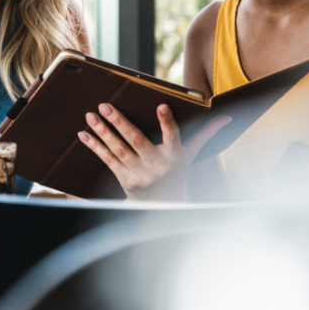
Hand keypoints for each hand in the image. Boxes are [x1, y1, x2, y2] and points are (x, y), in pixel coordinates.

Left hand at [78, 103, 231, 200]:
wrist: (162, 203)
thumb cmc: (177, 172)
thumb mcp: (191, 154)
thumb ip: (204, 133)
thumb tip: (225, 117)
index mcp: (174, 156)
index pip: (172, 137)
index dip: (167, 122)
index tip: (161, 106)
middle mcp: (156, 164)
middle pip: (136, 140)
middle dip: (120, 122)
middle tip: (105, 105)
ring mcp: (138, 171)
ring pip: (118, 149)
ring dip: (103, 132)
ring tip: (91, 115)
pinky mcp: (123, 177)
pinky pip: (107, 160)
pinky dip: (95, 147)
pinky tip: (83, 134)